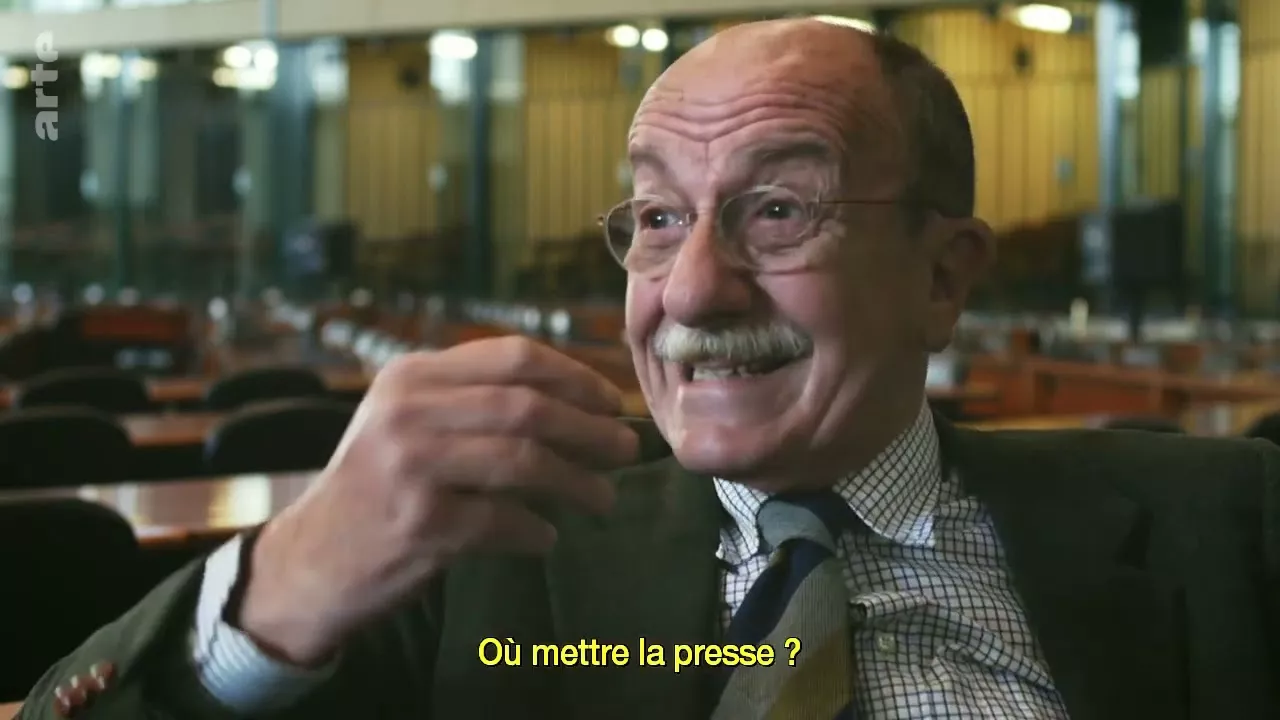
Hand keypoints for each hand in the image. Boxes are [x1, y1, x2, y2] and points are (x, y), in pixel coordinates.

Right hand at [235, 336, 638, 664]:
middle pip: (528, 407)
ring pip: (524, 462)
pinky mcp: (419, 524)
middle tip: (627, 451)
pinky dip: (535, 532)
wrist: (310, 559)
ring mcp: (410, 467)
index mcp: (412, 376)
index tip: (612, 402)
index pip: (514, 357)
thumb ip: (475, 400)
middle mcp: (407, 412)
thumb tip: (582, 403)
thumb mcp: (408, 420)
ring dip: (578, 483)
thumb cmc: (378, 485)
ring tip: (604, 499)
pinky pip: (503, 522)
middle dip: (591, 430)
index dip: (577, 377)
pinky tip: (546, 538)